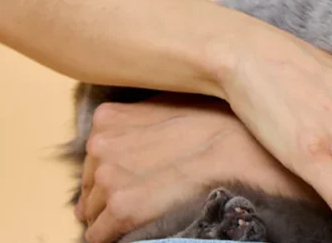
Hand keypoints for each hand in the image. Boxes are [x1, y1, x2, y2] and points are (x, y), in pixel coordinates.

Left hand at [76, 94, 313, 242]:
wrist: (242, 150)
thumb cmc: (219, 126)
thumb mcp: (175, 103)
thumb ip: (142, 115)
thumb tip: (132, 132)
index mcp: (108, 118)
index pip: (93, 155)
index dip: (114, 168)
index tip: (135, 177)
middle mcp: (100, 145)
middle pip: (89, 184)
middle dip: (108, 194)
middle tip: (142, 198)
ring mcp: (109, 178)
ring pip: (91, 211)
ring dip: (110, 216)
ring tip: (143, 215)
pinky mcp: (121, 209)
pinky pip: (99, 234)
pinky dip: (112, 236)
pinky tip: (135, 230)